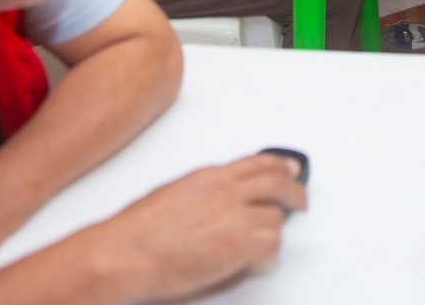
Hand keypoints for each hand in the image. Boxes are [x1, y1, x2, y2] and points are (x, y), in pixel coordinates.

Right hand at [92, 155, 305, 301]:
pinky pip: (271, 245)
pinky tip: (254, 260)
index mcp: (209, 177)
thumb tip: (216, 202)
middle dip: (295, 193)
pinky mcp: (238, 244)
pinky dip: (267, 254)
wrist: (123, 253)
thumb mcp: (172, 194)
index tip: (290, 169)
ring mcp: (234, 216)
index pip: (257, 164)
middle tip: (302, 202)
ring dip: (271, 231)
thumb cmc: (135, 232)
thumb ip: (202, 193)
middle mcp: (226, 191)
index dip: (279, 166)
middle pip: (278, 184)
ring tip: (262, 243)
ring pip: (276, 218)